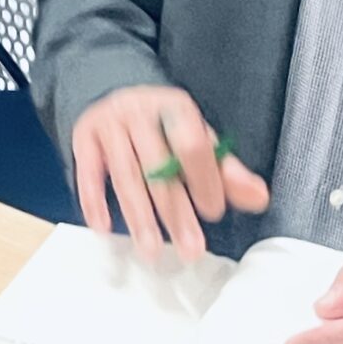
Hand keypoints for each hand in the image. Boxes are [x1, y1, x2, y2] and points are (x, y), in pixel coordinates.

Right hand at [70, 85, 269, 259]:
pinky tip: (104, 229)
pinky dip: (94, 202)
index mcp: (175, 108)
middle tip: (190, 249)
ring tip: (151, 252)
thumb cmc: (163, 125)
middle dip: (175, 212)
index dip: (204, 179)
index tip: (213, 212)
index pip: (192, 144)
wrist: (113, 91)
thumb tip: (259, 198)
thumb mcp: (196, 136)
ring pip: (125, 176)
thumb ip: (225, 169)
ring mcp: (108, 124)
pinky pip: (87, 173)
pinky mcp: (83, 137)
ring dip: (139, 218)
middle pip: (158, 167)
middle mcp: (139, 112)